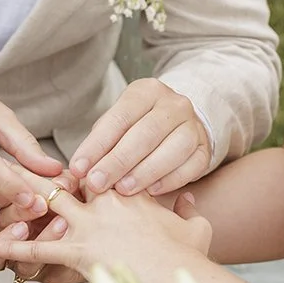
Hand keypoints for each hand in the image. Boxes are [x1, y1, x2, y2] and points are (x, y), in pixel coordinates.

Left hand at [0, 182, 214, 282]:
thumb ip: (190, 210)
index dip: (82, 172)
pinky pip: (37, 249)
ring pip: (46, 206)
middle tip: (16, 166)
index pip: (99, 175)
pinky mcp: (78, 252)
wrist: (179, 277)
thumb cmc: (188, 256)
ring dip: (20, 202)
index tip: (66, 170)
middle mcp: (107, 203)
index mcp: (132, 193)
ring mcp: (90, 226)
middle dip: (42, 176)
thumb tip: (189, 199)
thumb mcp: (196, 228)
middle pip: (67, 182)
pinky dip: (11, 248)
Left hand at [69, 78, 213, 196]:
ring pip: (173, 149)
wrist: (177, 124)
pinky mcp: (205, 149)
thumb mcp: (116, 124)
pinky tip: (151, 191)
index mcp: (147, 91)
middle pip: (146, 133)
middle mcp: (175, 104)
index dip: (97, 145)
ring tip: (123, 190)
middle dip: (118, 161)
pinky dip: (170, 180)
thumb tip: (81, 171)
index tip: (79, 169)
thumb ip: (101, 144)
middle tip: (97, 184)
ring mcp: (194, 126)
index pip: (120, 117)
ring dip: (145, 172)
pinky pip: (191, 166)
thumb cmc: (136, 127)